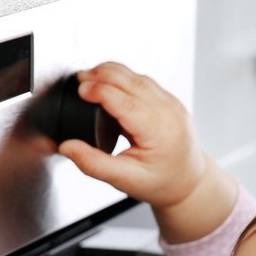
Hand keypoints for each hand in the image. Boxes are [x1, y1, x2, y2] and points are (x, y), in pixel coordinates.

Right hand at [59, 62, 208, 209]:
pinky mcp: (169, 100)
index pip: (127, 102)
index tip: (81, 89)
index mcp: (160, 132)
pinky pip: (145, 81)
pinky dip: (124, 77)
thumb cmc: (160, 182)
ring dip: (112, 72)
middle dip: (103, 75)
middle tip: (80, 78)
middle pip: (133, 82)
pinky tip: (109, 81)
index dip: (101, 91)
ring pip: (139, 77)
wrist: (187, 182)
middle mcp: (169, 113)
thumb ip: (93, 164)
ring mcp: (172, 104)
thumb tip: (68, 147)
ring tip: (90, 76)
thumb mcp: (124, 180)